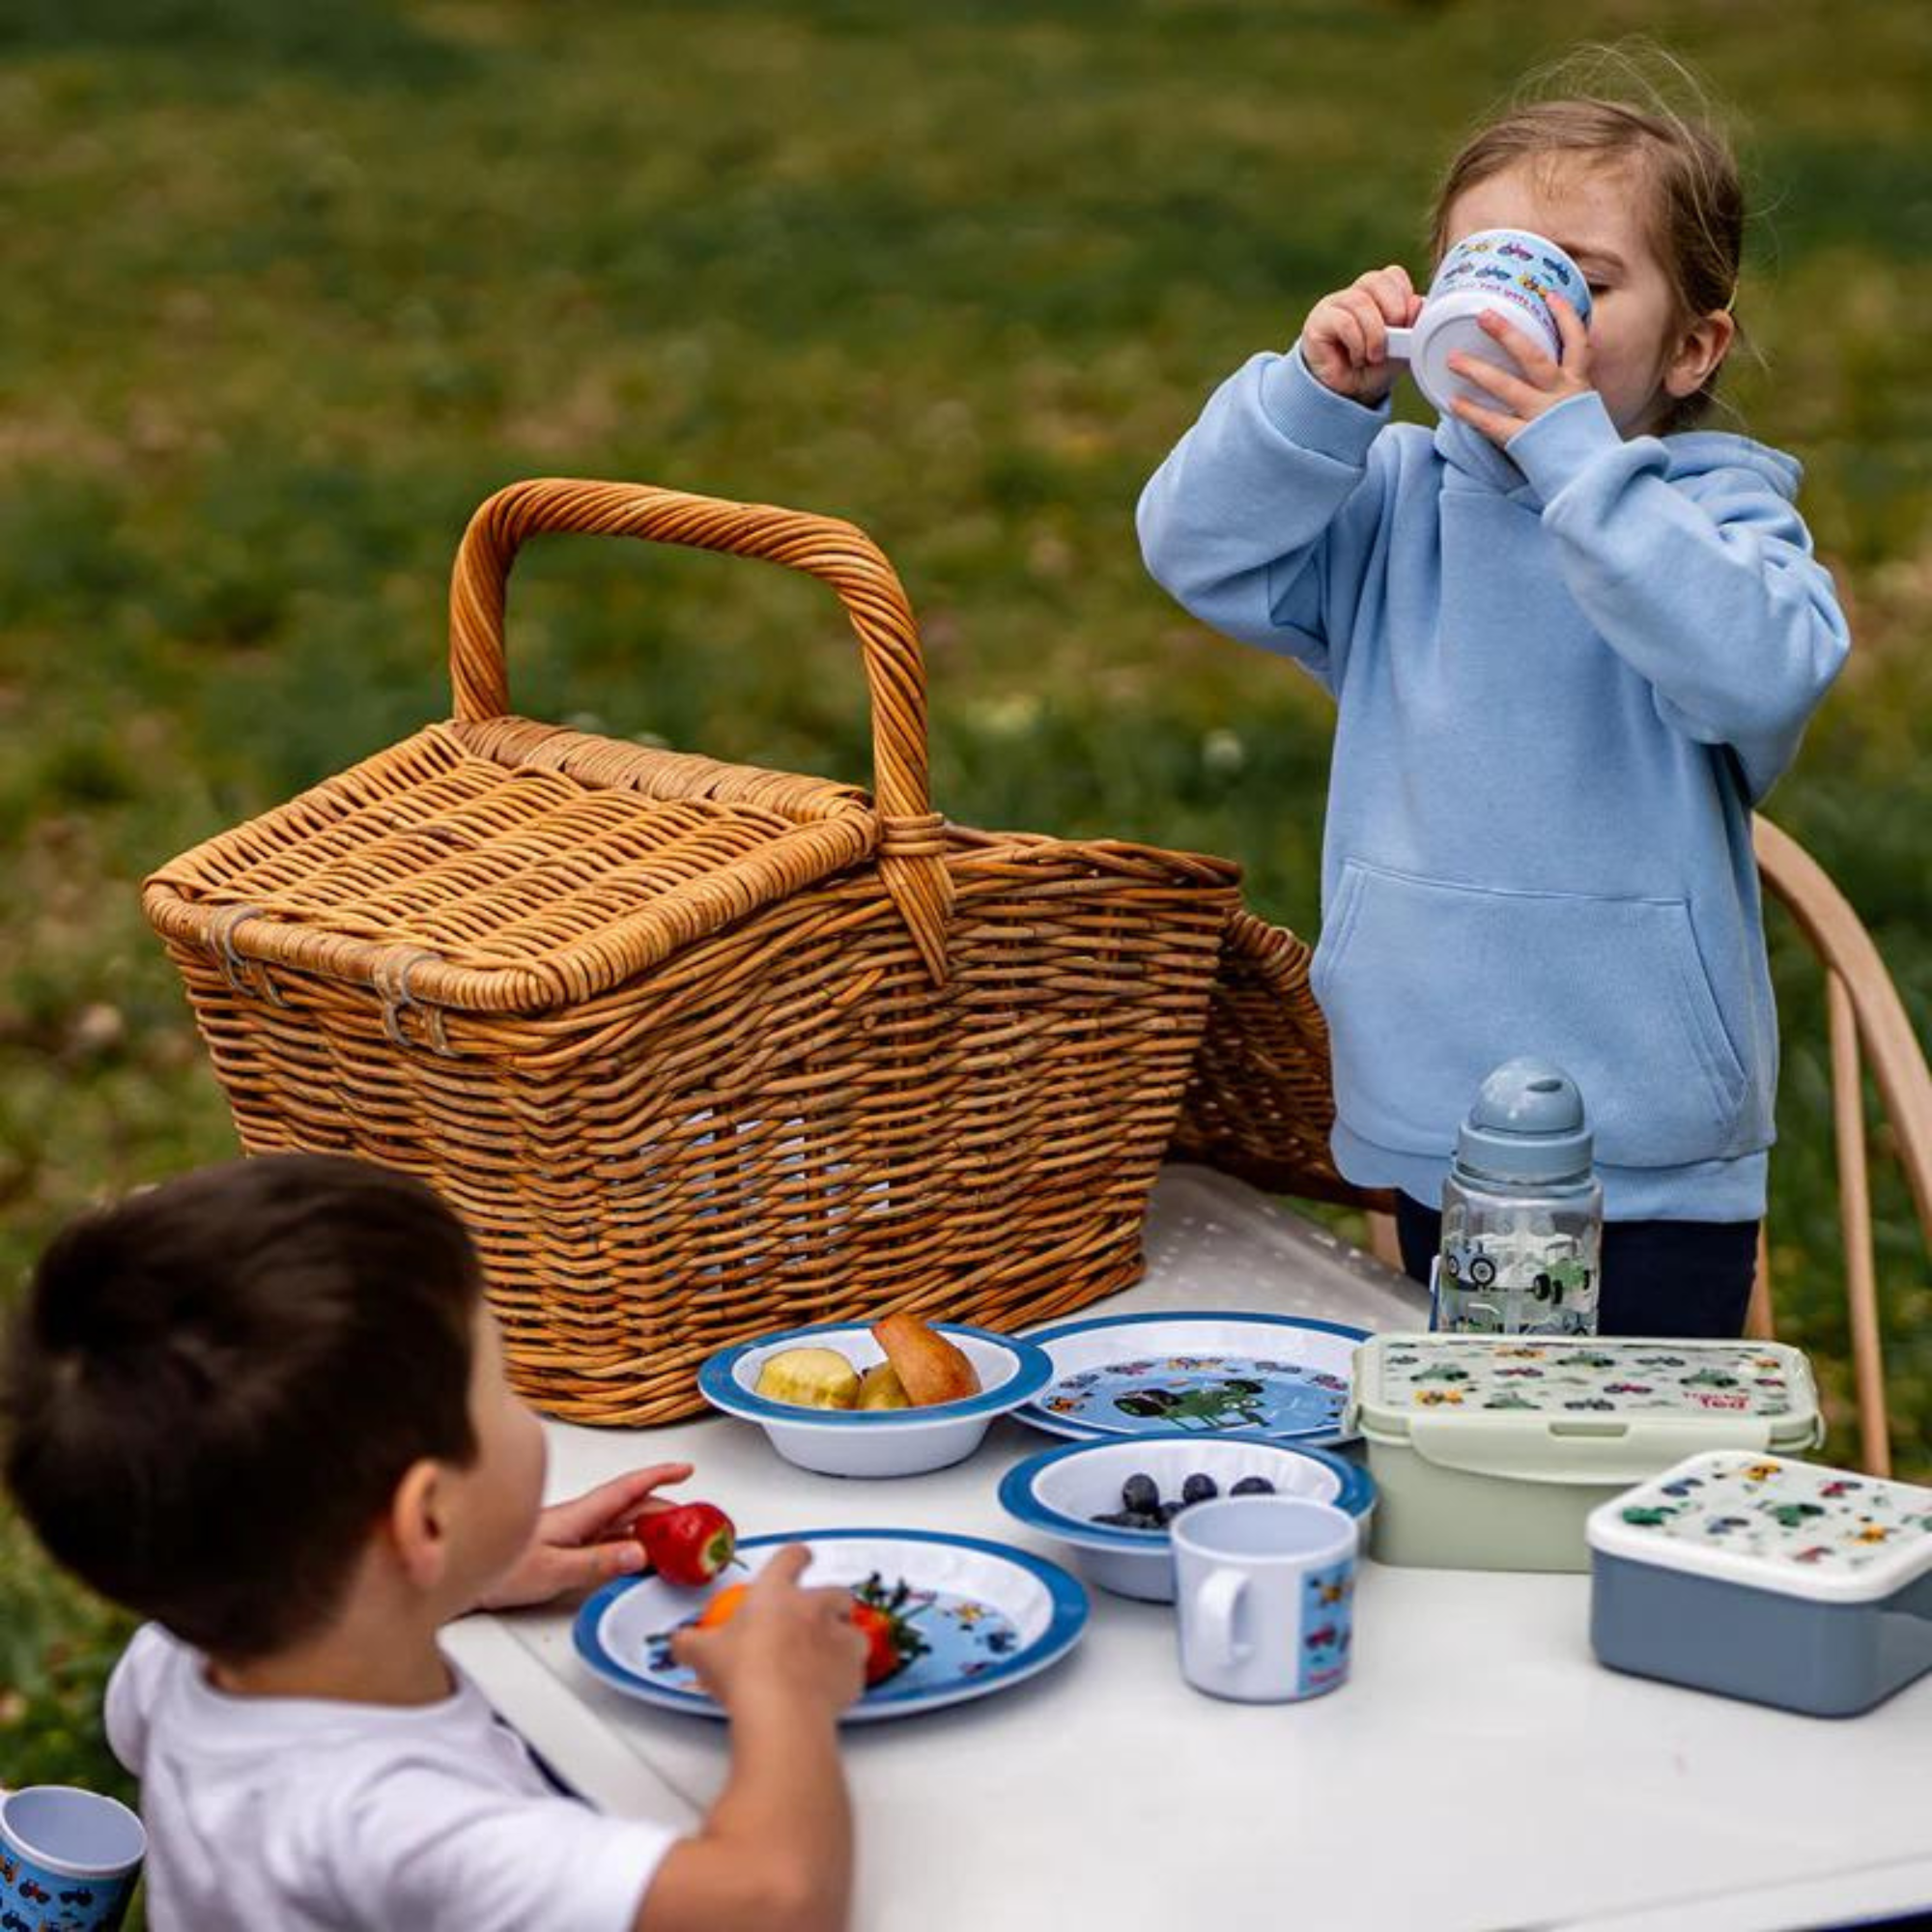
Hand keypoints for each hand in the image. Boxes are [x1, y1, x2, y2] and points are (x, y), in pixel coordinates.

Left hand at [474, 1462, 693, 1611]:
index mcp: (580, 1514)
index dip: (659, 1475)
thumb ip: (597, 1562)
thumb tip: (639, 1552)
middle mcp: (579, 1519)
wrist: (459, 1571)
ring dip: (650, 1530)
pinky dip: (631, 1546)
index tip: (685, 1469)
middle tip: (692, 1524)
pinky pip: (609, 1540)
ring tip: (674, 1546)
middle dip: (666, 1510)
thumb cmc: (499, 1568)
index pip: (628, 1488)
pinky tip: (636, 1561)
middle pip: (632, 1507)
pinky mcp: (565, 1549)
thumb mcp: (553, 1570)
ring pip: (622, 1524)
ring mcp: (573, 1533)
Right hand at [671, 1545, 866, 1721]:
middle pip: (833, 1591)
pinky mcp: (854, 1669)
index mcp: (777, 1592)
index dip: (796, 1557)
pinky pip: (855, 1667)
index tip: (798, 1559)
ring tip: (823, 1657)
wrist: (781, 1711)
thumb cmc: (743, 1673)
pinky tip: (828, 1688)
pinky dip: (846, 1674)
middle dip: (826, 1603)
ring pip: (852, 1627)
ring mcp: (839, 1635)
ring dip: (841, 1637)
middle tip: (809, 1622)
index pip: (792, 1557)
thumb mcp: (702, 1654)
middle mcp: (814, 1606)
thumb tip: (680, 1641)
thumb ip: (690, 1642)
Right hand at [1301, 266, 1423, 405]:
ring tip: (1375, 356)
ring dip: (1375, 333)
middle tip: (1395, 339)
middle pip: (1375, 280)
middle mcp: (1354, 295)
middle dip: (1394, 310)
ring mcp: (1333, 306)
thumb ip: (1411, 327)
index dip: (1404, 295)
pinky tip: (1357, 358)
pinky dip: (1357, 342)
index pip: (1392, 275)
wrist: (1346, 396)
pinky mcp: (1318, 322)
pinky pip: (1343, 321)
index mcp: (1376, 296)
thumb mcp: (1400, 351)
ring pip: (1360, 301)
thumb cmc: (1372, 371)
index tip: (1405, 324)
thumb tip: (1417, 302)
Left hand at [1446, 294, 1591, 445]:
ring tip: (1453, 359)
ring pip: (1507, 385)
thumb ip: (1566, 392)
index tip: (1549, 296)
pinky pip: (1493, 422)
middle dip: (1507, 334)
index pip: (1578, 341)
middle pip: (1533, 356)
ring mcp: (1542, 415)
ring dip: (1477, 370)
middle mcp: (1561, 394)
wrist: (1595, 477)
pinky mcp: (1526, 439)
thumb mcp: (1583, 409)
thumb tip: (1543, 379)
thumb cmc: (1585, 445)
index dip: (1565, 316)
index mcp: (1579, 383)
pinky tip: (1452, 403)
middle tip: (1483, 316)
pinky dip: (1471, 412)